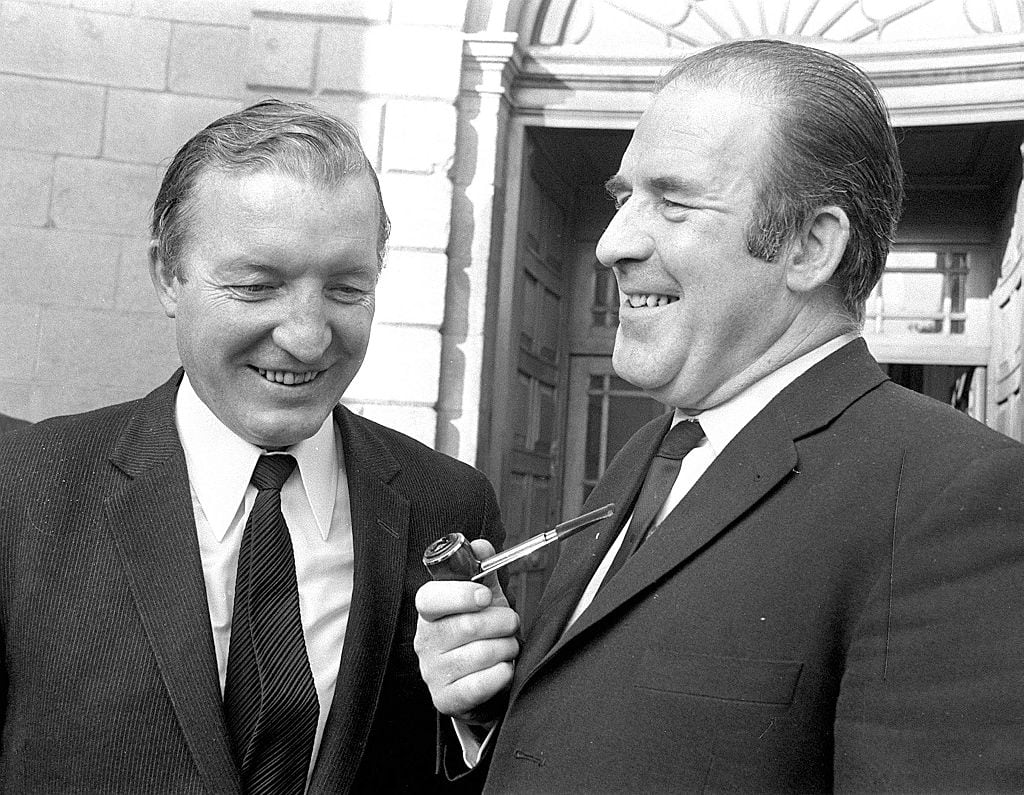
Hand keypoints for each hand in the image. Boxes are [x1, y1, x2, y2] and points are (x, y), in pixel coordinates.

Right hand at [414, 539, 519, 722]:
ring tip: (508, 646)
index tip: (484, 596)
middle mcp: (425, 641)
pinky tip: (504, 669)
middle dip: (501, 621)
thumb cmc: (482, 635)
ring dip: (506, 648)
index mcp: (429, 612)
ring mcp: (432, 672)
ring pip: (480, 654)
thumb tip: (480, 545)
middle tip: (511, 622)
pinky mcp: (446, 699)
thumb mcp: (483, 600)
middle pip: (466, 626)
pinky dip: (502, 674)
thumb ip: (483, 571)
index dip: (459, 595)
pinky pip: (482, 684)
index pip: (429, 598)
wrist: (482, 684)